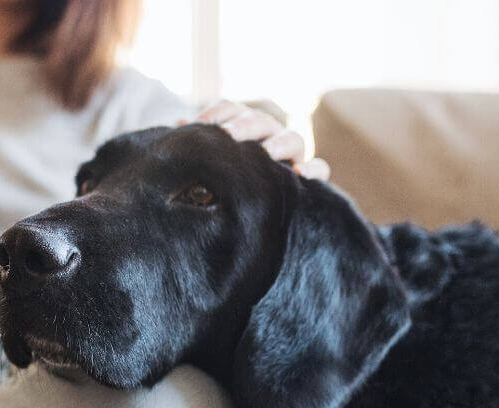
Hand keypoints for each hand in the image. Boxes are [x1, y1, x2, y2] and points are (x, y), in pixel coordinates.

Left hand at [184, 99, 330, 180]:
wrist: (249, 209)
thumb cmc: (223, 179)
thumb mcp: (209, 161)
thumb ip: (199, 142)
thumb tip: (178, 126)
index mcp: (240, 125)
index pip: (230, 108)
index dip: (217, 112)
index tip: (199, 124)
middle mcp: (267, 134)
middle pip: (260, 121)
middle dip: (244, 125)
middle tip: (230, 136)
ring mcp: (290, 153)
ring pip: (293, 138)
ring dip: (280, 144)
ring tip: (268, 153)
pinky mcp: (307, 174)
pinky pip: (320, 168)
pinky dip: (314, 169)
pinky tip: (302, 175)